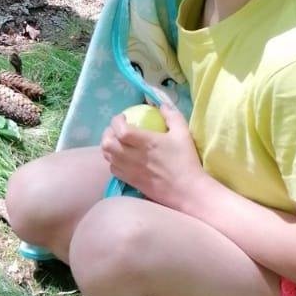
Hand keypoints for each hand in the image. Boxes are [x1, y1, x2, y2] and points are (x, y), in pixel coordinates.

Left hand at [100, 97, 206, 211]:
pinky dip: (112, 161)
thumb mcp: (183, 133)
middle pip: (108, 144)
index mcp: (146, 142)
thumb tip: (161, 104)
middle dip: (107, 133)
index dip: (116, 121)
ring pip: (107, 157)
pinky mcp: (131, 181)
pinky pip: (113, 169)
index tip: (123, 117)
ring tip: (116, 142)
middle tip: (115, 129)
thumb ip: (171, 115)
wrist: (187, 191)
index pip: (121, 130)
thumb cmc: (186, 161)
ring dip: (108, 146)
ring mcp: (130, 170)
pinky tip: (121, 157)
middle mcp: (134, 156)